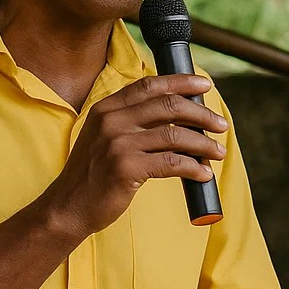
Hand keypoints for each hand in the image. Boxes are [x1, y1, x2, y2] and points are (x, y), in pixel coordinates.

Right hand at [41, 74, 227, 238]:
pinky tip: (203, 174)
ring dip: (204, 143)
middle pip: (168, 106)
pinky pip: (172, 163)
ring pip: (175, 134)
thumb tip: (178, 118)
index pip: (150, 85)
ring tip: (218, 152)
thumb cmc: (92, 175)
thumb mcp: (103, 138)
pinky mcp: (126, 168)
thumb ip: (130, 122)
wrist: (68, 206)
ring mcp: (118, 144)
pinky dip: (194, 168)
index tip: (205, 86)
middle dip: (201, 114)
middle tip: (221, 124)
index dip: (181, 82)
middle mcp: (111, 121)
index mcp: (106, 108)